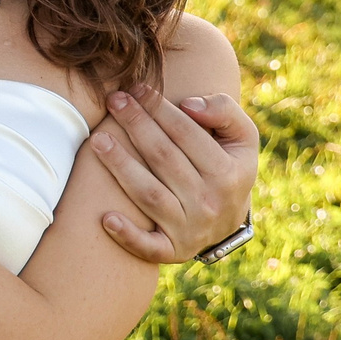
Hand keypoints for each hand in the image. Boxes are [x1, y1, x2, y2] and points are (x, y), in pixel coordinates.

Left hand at [89, 86, 259, 261]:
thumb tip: (190, 105)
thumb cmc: (227, 168)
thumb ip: (225, 111)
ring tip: (98, 139)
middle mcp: (210, 202)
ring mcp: (190, 229)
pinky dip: (128, 236)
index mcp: (228, 172)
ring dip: (121, 167)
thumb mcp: (241, 139)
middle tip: (113, 101)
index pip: (187, 134)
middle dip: (136, 125)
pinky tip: (105, 218)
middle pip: (163, 158)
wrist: (227, 222)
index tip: (136, 88)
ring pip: (149, 195)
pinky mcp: (172, 251)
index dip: (159, 108)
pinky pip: (150, 247)